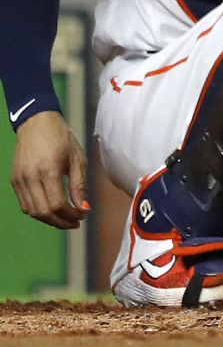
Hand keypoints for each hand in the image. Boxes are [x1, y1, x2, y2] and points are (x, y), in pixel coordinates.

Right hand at [11, 109, 87, 228]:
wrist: (37, 124)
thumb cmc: (62, 139)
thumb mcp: (77, 159)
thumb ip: (79, 185)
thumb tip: (83, 208)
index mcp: (48, 170)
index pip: (57, 204)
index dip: (71, 215)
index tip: (84, 215)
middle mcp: (31, 177)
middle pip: (43, 212)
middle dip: (61, 222)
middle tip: (76, 222)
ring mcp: (20, 180)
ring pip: (32, 211)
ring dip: (49, 219)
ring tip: (66, 218)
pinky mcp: (14, 181)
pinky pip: (25, 204)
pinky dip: (38, 211)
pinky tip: (52, 209)